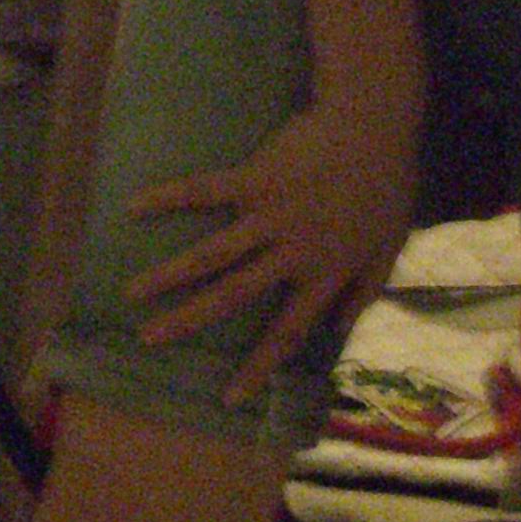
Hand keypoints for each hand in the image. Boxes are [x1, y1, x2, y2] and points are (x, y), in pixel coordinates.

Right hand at [124, 100, 417, 403]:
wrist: (374, 124)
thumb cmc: (386, 184)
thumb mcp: (388, 248)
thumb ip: (364, 292)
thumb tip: (340, 333)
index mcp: (325, 272)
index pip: (289, 331)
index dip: (259, 366)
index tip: (229, 398)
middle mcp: (292, 250)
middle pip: (234, 294)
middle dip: (189, 320)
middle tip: (147, 340)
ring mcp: (270, 213)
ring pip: (213, 252)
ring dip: (170, 273)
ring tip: (132, 293)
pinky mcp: (254, 177)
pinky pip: (205, 190)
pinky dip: (169, 197)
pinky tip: (134, 207)